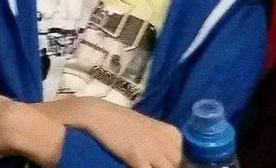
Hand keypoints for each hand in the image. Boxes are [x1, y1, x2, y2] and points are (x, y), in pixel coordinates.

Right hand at [40, 98, 181, 167]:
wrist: (95, 114)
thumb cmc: (117, 119)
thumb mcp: (144, 126)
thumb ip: (157, 140)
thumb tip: (164, 156)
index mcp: (169, 131)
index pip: (180, 156)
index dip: (169, 162)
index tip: (157, 162)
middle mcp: (164, 140)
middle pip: (175, 165)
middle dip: (163, 166)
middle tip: (147, 163)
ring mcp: (152, 149)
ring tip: (139, 163)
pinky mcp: (137, 157)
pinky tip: (133, 165)